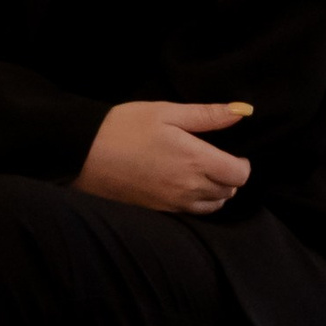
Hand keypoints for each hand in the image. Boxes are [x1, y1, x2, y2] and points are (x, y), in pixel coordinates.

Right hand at [76, 101, 253, 213]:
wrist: (83, 153)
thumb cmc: (123, 127)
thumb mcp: (166, 112)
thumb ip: (207, 115)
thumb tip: (242, 112)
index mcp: (195, 160)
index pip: (240, 175)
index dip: (243, 165)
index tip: (235, 153)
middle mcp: (188, 187)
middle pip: (229, 192)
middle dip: (230, 177)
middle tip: (218, 160)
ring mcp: (173, 204)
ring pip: (212, 207)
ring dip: (216, 192)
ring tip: (202, 173)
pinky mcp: (158, 212)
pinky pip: (191, 214)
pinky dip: (197, 203)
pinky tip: (184, 186)